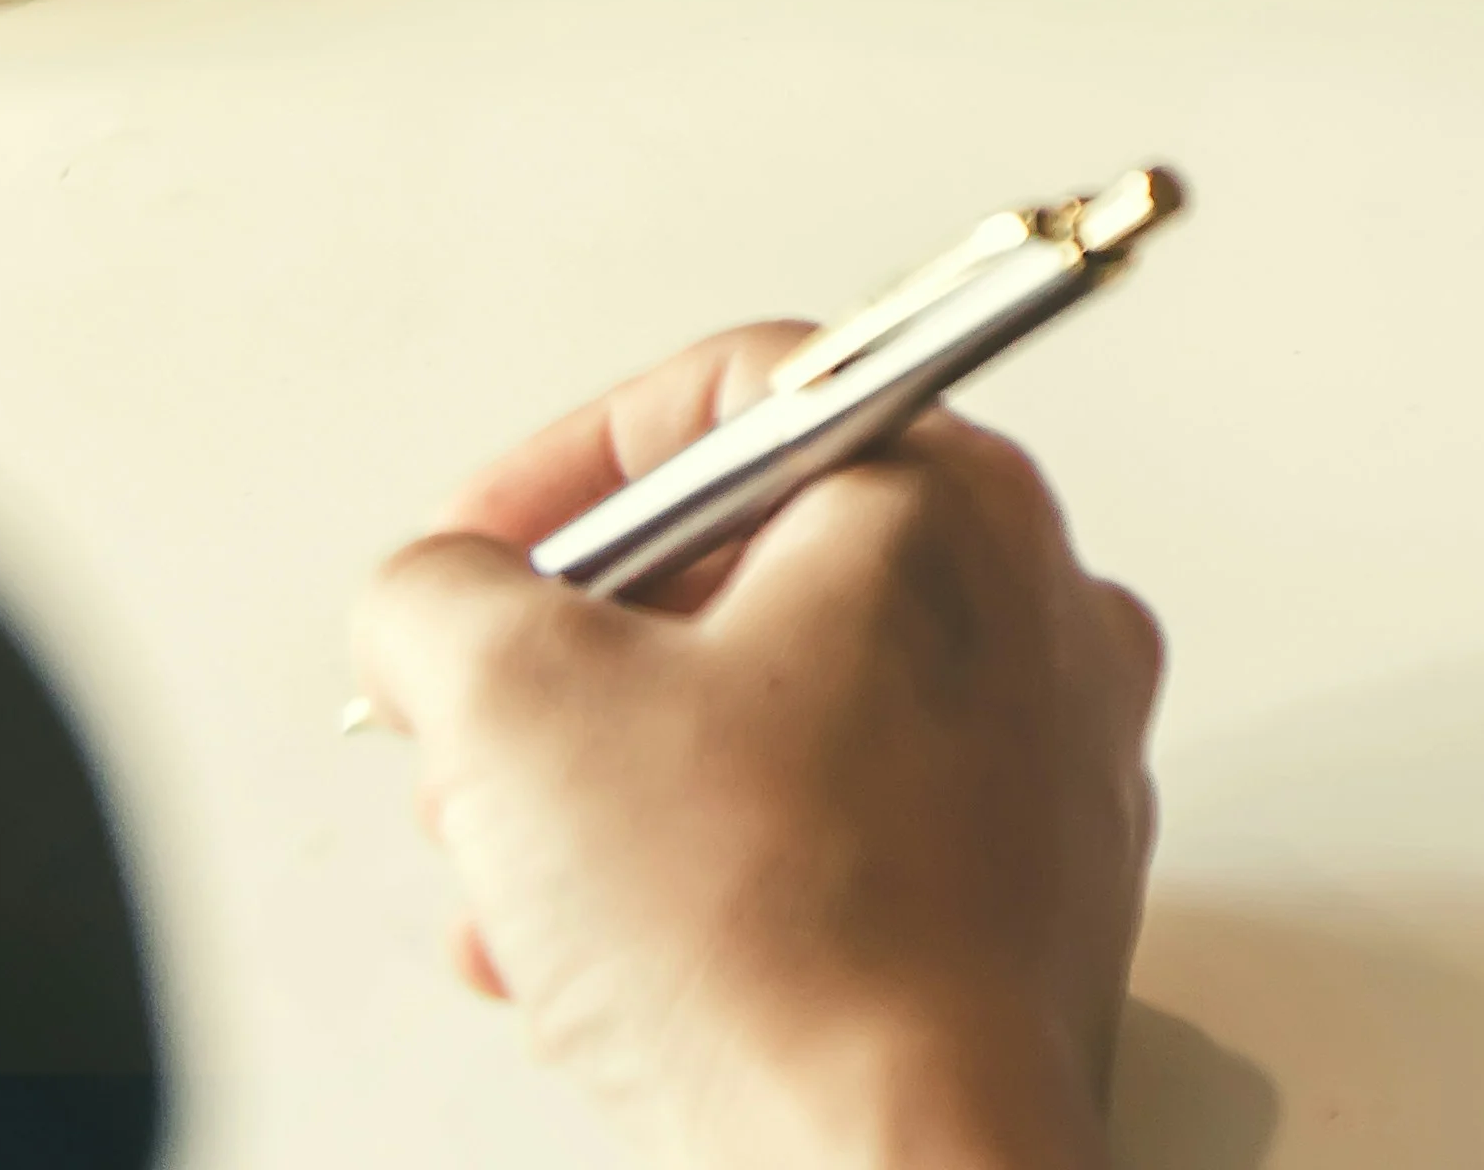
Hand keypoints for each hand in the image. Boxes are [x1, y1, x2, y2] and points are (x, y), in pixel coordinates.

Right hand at [352, 329, 1164, 1169]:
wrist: (893, 1163)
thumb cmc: (775, 938)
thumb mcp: (508, 700)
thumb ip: (438, 596)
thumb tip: (432, 601)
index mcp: (953, 502)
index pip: (742, 391)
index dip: (567, 464)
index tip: (478, 554)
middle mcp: (1037, 610)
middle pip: (754, 564)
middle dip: (575, 663)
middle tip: (483, 741)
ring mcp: (1051, 760)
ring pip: (785, 716)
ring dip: (617, 787)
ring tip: (522, 883)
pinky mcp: (1032, 898)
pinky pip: (846, 837)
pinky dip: (713, 876)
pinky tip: (609, 965)